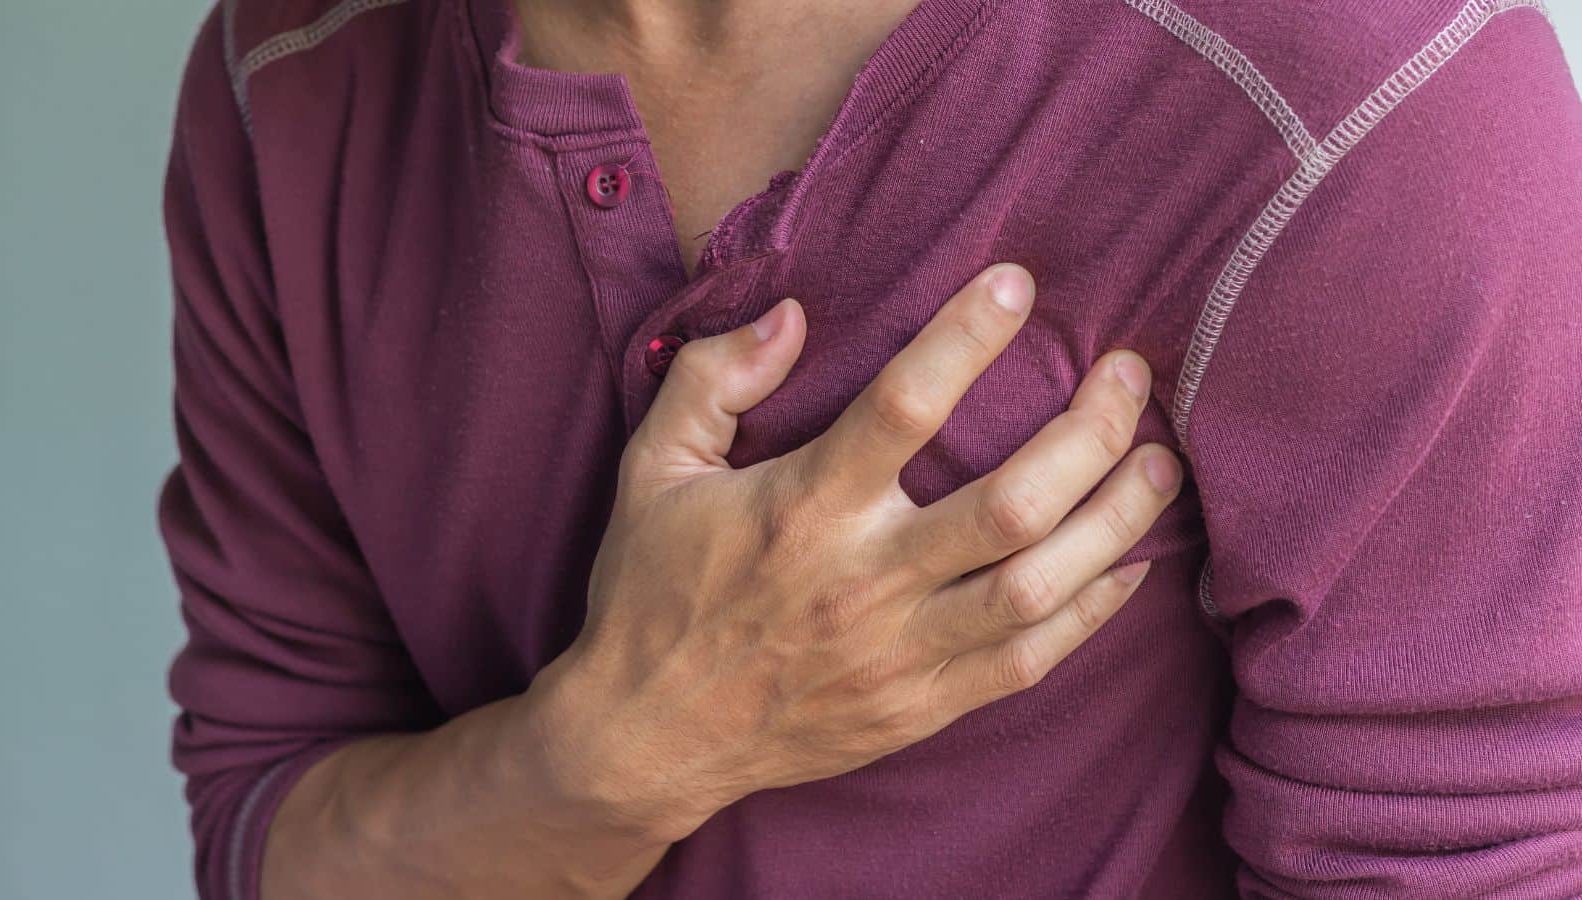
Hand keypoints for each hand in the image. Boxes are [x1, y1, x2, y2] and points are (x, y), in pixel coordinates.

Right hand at [532, 263, 1182, 845]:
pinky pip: (1030, 660)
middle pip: (1010, 503)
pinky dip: (1092, 613)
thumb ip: (711, 379)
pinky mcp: (921, 708)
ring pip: (1039, 584)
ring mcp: (901, 653)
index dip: (967, 337)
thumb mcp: (652, 471)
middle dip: (1089, 432)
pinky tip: (1130, 565)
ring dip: (1115, 519)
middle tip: (1128, 375)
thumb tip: (791, 313)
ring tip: (1160, 461)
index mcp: (802, 511)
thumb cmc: (652, 594)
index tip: (1017, 285)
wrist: (644, 741)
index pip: (903, 407)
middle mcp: (864, 581)